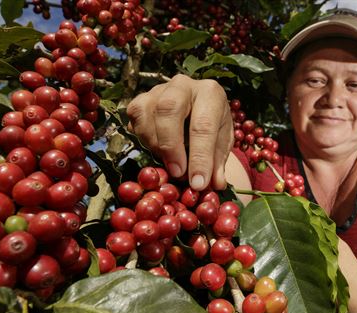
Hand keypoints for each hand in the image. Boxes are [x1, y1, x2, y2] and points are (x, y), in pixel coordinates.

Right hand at [127, 75, 233, 189]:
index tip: (198, 183)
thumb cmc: (212, 126)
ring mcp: (159, 89)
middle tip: (177, 172)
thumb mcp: (221, 143)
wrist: (197, 109)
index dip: (200, 157)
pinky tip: (156, 147)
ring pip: (147, 114)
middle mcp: (183, 85)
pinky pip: (134, 116)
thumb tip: (215, 184)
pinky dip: (142, 136)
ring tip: (169, 161)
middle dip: (171, 146)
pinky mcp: (141, 97)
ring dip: (155, 145)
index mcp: (211, 93)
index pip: (204, 125)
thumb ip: (218, 163)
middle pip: (169, 109)